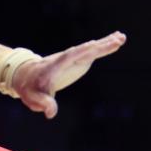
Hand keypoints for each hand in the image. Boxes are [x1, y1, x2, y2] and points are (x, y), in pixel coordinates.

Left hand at [12, 31, 126, 118]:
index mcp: (55, 66)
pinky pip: (93, 52)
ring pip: (91, 49)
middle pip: (84, 50)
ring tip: (122, 37)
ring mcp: (73, 58)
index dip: (82, 52)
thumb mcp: (34, 98)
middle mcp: (66, 58)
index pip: (70, 57)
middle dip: (99, 46)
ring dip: (106, 43)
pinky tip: (117, 39)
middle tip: (117, 40)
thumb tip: (50, 113)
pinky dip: (105, 46)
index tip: (94, 46)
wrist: (27, 76)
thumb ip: (44, 104)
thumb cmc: (31, 88)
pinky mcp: (78, 60)